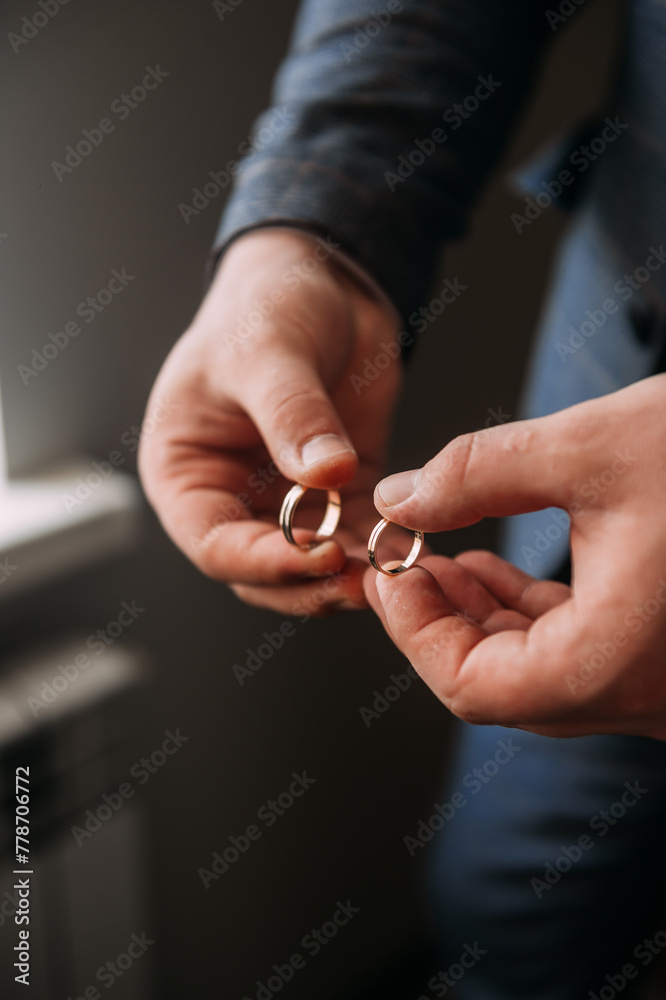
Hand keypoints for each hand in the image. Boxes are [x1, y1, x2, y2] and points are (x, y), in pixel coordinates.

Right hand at [139, 228, 401, 615]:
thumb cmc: (265, 306)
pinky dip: (378, 549)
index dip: (263, 560)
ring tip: (388, 572)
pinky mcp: (338, 493)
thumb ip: (292, 414)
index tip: (316, 556)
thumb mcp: (268, 352)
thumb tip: (326, 474)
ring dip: (347, 577)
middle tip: (358, 581)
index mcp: (187, 472)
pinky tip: (409, 549)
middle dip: (308, 583)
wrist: (322, 282)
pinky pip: (355, 536)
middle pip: (261, 572)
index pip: (214, 543)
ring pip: (309, 568)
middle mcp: (232, 497)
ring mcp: (286, 501)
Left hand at [364, 374, 665, 738]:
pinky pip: (583, 655)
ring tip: (438, 557)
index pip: (472, 689)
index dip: (413, 631)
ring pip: (541, 674)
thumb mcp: (593, 446)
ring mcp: (664, 687)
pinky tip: (494, 570)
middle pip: (502, 688)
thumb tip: (402, 498)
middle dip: (440, 622)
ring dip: (480, 620)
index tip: (386, 571)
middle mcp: (647, 698)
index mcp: (618, 664)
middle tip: (403, 560)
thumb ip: (479, 474)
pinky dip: (529, 619)